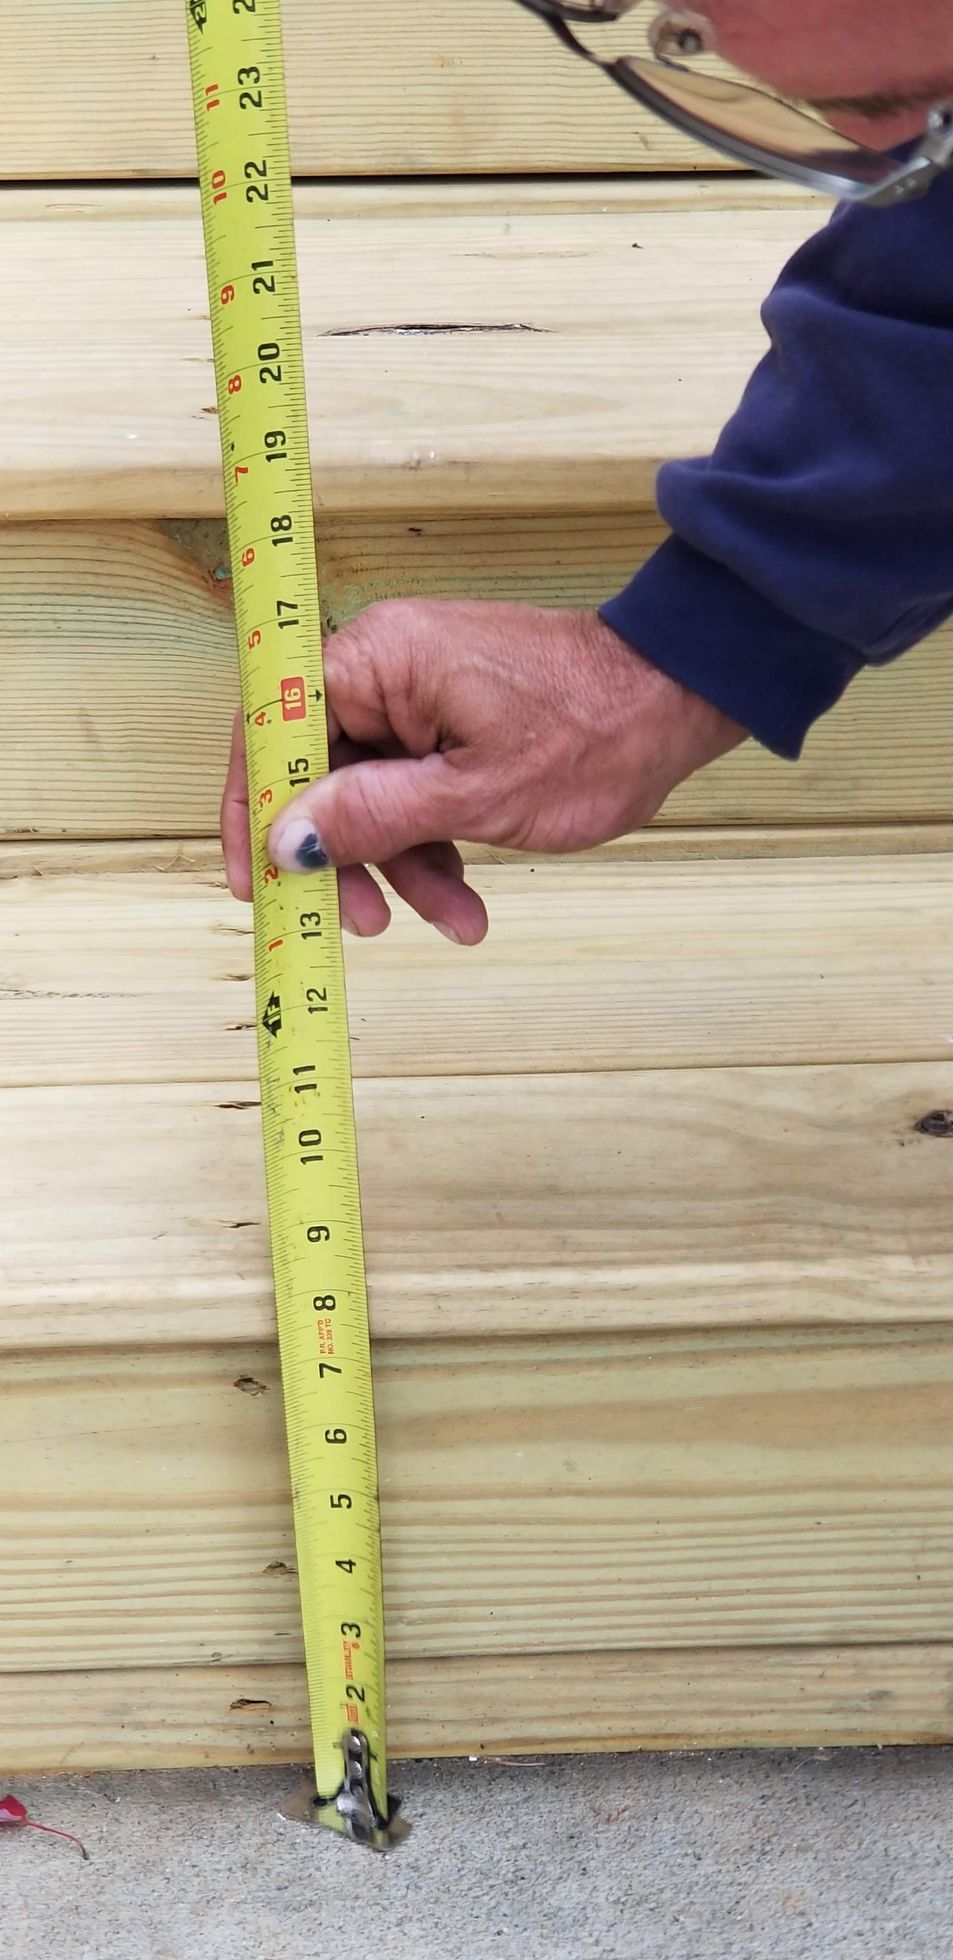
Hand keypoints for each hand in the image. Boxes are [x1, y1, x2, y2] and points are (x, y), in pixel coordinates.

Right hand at [221, 599, 744, 941]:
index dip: (255, 808)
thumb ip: (373, 818)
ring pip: (372, 794)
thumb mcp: (476, 795)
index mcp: (376, 659)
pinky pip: (414, 791)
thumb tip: (288, 842)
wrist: (678, 699)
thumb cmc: (593, 730)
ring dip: (404, 864)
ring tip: (454, 918)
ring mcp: (419, 694)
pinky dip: (434, 845)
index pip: (272, 728)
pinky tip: (465, 898)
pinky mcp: (450, 721)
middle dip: (348, 856)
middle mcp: (386, 666)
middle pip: (321, 771)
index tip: (254, 880)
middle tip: (363, 921)